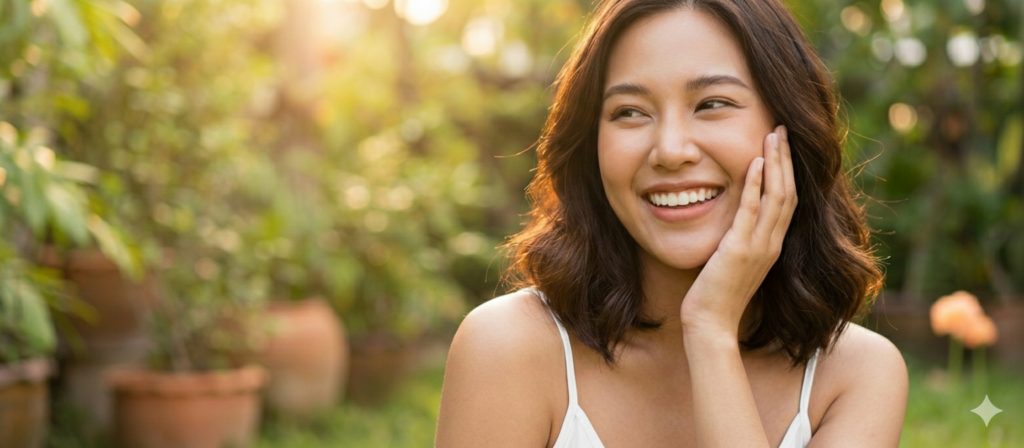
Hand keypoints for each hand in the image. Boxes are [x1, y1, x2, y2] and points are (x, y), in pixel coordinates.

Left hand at [679, 125, 797, 337]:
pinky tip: (754, 163)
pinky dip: (756, 185)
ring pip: (778, 197)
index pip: (788, 200)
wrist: (710, 323)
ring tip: (773, 136)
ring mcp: (759, 247)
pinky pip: (752, 211)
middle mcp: (772, 244)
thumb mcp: (732, 260)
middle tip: (782, 129)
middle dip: (786, 159)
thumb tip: (732, 218)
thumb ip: (738, 238)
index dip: (788, 171)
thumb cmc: (715, 294)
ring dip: (776, 163)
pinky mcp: (739, 250)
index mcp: (772, 246)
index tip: (782, 145)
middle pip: (789, 192)